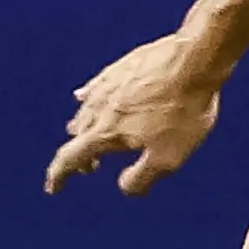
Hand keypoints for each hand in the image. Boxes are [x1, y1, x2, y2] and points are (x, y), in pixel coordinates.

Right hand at [44, 34, 222, 194]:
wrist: (195, 60)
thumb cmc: (183, 111)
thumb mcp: (168, 157)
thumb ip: (142, 177)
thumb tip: (125, 187)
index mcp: (105, 132)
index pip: (71, 158)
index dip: (60, 176)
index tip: (54, 188)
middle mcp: (98, 107)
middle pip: (78, 135)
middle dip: (80, 155)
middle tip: (89, 168)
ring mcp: (108, 83)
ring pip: (85, 111)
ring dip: (83, 128)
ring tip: (85, 136)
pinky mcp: (121, 67)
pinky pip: (96, 87)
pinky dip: (88, 99)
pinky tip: (85, 96)